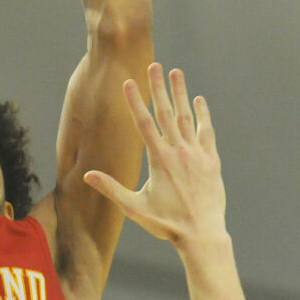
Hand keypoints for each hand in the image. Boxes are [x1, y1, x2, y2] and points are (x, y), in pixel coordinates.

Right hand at [82, 64, 226, 247]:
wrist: (202, 234)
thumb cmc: (166, 224)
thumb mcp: (134, 208)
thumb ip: (111, 188)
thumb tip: (87, 176)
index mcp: (159, 160)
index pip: (144, 124)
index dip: (135, 101)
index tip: (129, 82)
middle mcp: (179, 152)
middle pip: (166, 113)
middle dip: (159, 87)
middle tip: (155, 65)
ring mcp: (197, 155)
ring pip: (187, 118)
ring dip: (181, 94)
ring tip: (177, 73)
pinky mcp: (211, 161)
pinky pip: (206, 132)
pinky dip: (202, 116)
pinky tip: (199, 101)